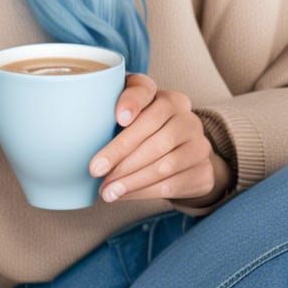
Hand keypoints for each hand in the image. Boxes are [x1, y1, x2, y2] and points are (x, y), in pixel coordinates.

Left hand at [88, 73, 232, 206]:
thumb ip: (109, 112)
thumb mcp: (126, 117)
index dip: (132, 103)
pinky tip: (125, 195)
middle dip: (121, 156)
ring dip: (131, 180)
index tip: (117, 118)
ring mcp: (200, 144)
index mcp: (167, 97)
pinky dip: (145, 192)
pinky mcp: (204, 171)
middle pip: (155, 136)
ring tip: (107, 190)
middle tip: (96, 171)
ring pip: (164, 165)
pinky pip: (173, 184)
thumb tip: (84, 129)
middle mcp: (187, 117)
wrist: (179, 158)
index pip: (147, 93)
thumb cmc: (141, 133)